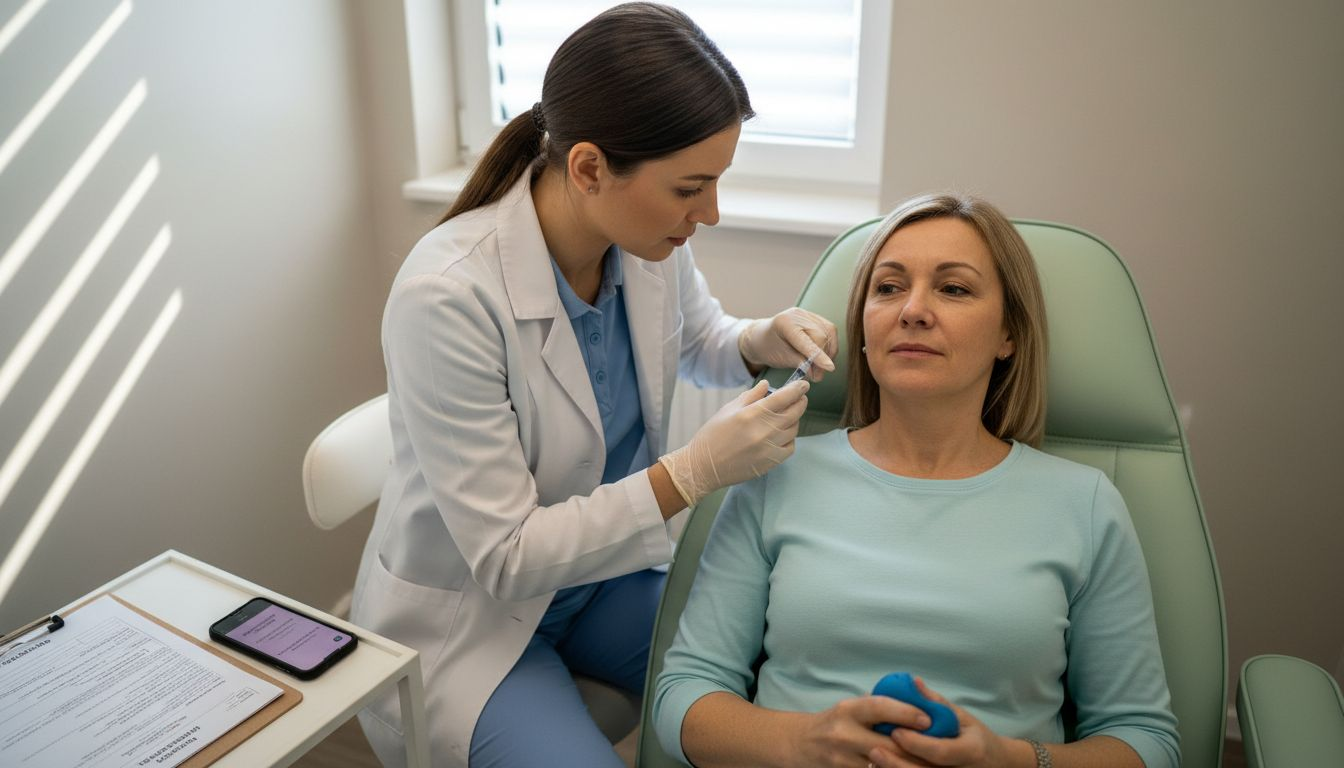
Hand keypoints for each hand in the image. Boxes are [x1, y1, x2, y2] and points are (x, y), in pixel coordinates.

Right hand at [658, 380, 807, 506]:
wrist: (704, 467)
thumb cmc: (713, 436)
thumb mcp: (728, 410)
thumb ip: (750, 396)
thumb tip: (767, 385)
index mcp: (752, 414)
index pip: (784, 397)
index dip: (797, 389)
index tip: (803, 385)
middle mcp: (764, 430)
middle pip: (794, 412)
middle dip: (800, 402)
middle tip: (800, 398)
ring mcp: (769, 448)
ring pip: (793, 429)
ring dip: (793, 420)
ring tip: (785, 416)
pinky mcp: (771, 462)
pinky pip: (790, 447)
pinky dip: (789, 438)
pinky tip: (780, 435)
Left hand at [739, 308, 838, 377]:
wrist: (762, 337)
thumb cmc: (768, 348)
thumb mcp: (781, 359)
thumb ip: (800, 363)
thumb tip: (818, 372)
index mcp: (785, 322)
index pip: (806, 340)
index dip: (819, 356)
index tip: (829, 368)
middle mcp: (798, 314)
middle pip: (820, 336)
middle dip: (823, 358)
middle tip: (817, 376)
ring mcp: (807, 314)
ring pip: (829, 333)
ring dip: (829, 352)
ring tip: (820, 368)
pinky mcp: (815, 317)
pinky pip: (830, 331)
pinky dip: (830, 346)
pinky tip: (823, 357)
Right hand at [789, 695, 932, 767]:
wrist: (800, 744)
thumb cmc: (833, 722)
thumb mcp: (850, 708)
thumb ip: (877, 706)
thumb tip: (916, 697)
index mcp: (848, 710)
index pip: (879, 707)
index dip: (906, 712)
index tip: (928, 718)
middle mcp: (844, 733)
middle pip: (888, 743)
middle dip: (916, 747)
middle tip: (940, 747)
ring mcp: (843, 759)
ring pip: (884, 764)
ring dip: (908, 764)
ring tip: (930, 762)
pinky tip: (907, 767)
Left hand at [868, 679, 1013, 767]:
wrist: (998, 764)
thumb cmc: (976, 737)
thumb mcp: (963, 717)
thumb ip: (937, 703)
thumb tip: (912, 682)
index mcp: (971, 751)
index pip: (940, 751)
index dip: (916, 743)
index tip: (896, 731)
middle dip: (898, 763)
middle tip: (874, 749)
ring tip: (874, 760)